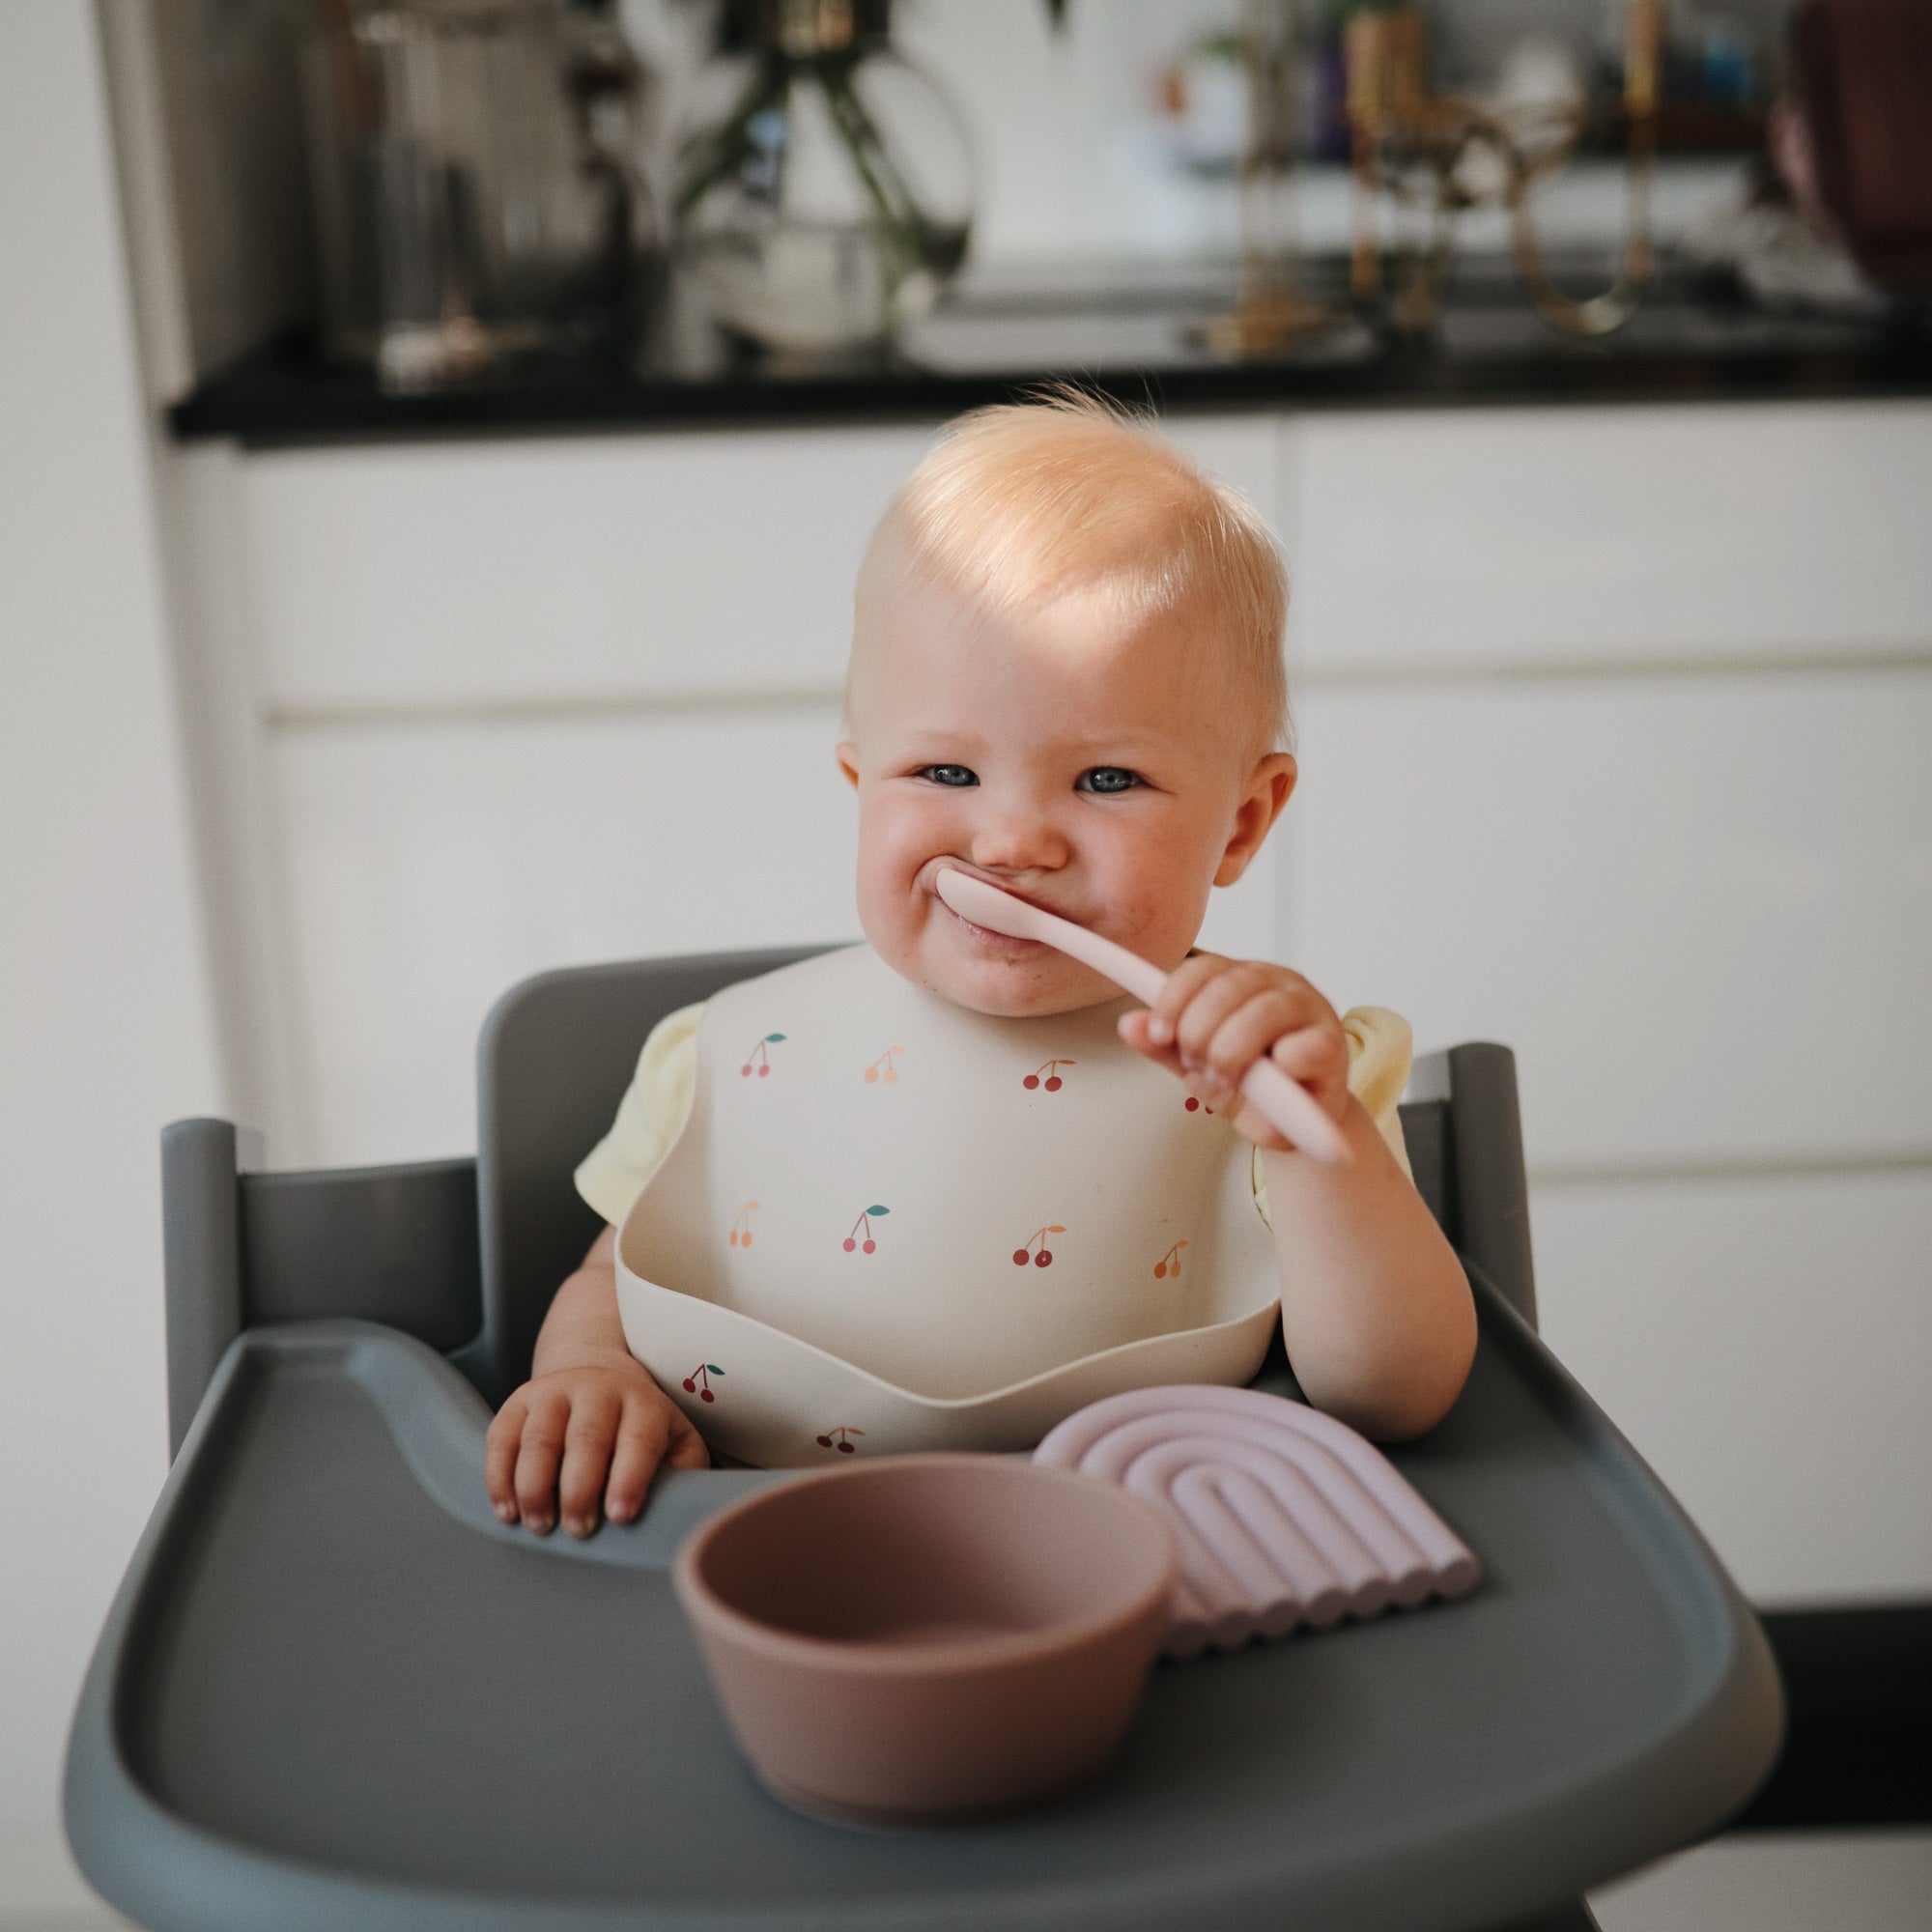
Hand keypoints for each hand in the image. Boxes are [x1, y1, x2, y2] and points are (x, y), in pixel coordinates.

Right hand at [485, 1354, 708, 1537]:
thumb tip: (680, 1510)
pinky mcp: (517, 1403)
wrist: (594, 1374)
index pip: (637, 1439)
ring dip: (535, 1488)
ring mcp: (553, 1393)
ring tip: (540, 1525)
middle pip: (586, 1439)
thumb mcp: (674, 1438)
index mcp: (641, 1402)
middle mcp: (596, 1390)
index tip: (621, 1516)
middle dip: (579, 1489)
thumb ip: (683, 1471)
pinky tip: (508, 1512)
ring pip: (539, 1440)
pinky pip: (501, 1441)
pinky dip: (500, 1479)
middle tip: (579, 1530)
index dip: (629, 1478)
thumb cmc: (639, 1425)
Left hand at [1118, 952, 1351, 1152]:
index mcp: (1239, 979)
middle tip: (1196, 1065)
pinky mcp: (1332, 1044)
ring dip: (1232, 1051)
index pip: (1200, 969)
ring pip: (1262, 1013)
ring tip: (1224, 1078)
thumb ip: (1164, 1046)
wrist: (1296, 1126)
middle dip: (1199, 1032)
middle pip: (1227, 988)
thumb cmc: (1251, 1086)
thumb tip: (1129, 1025)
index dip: (1174, 998)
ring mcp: (1308, 1009)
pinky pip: (1304, 1047)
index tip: (1159, 1032)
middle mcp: (1275, 983)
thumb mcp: (1198, 1066)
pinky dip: (1281, 1067)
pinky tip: (1273, 1083)